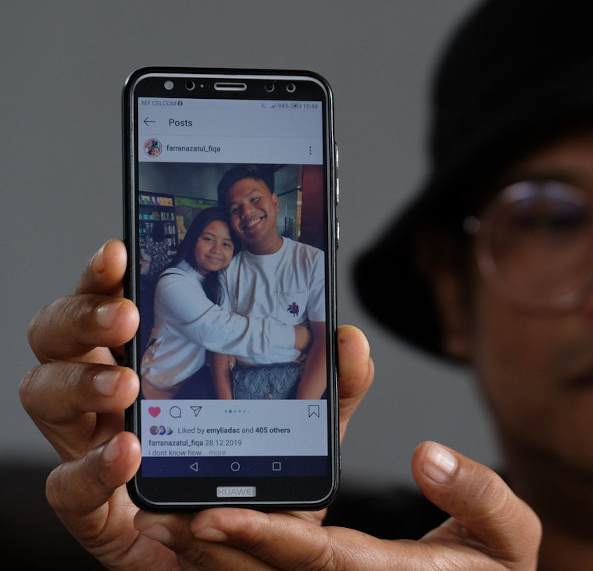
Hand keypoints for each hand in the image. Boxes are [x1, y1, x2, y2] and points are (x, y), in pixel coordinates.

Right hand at [20, 239, 374, 569]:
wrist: (248, 557)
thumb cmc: (259, 482)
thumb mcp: (304, 429)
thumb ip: (332, 388)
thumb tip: (349, 338)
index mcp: (152, 361)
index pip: (113, 303)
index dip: (106, 275)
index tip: (121, 250)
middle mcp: (109, 397)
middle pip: (58, 337)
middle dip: (83, 317)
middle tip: (126, 317)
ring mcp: (92, 448)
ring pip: (44, 396)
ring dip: (81, 382)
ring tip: (127, 383)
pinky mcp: (93, 508)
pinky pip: (66, 485)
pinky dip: (92, 466)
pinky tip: (126, 451)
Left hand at [133, 441, 540, 569]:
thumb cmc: (497, 569)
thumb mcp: (511, 534)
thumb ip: (477, 493)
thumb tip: (427, 456)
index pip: (315, 561)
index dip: (264, 537)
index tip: (216, 513)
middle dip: (211, 547)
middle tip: (160, 510)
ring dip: (209, 551)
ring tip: (162, 510)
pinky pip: (275, 569)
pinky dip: (235, 550)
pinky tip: (204, 519)